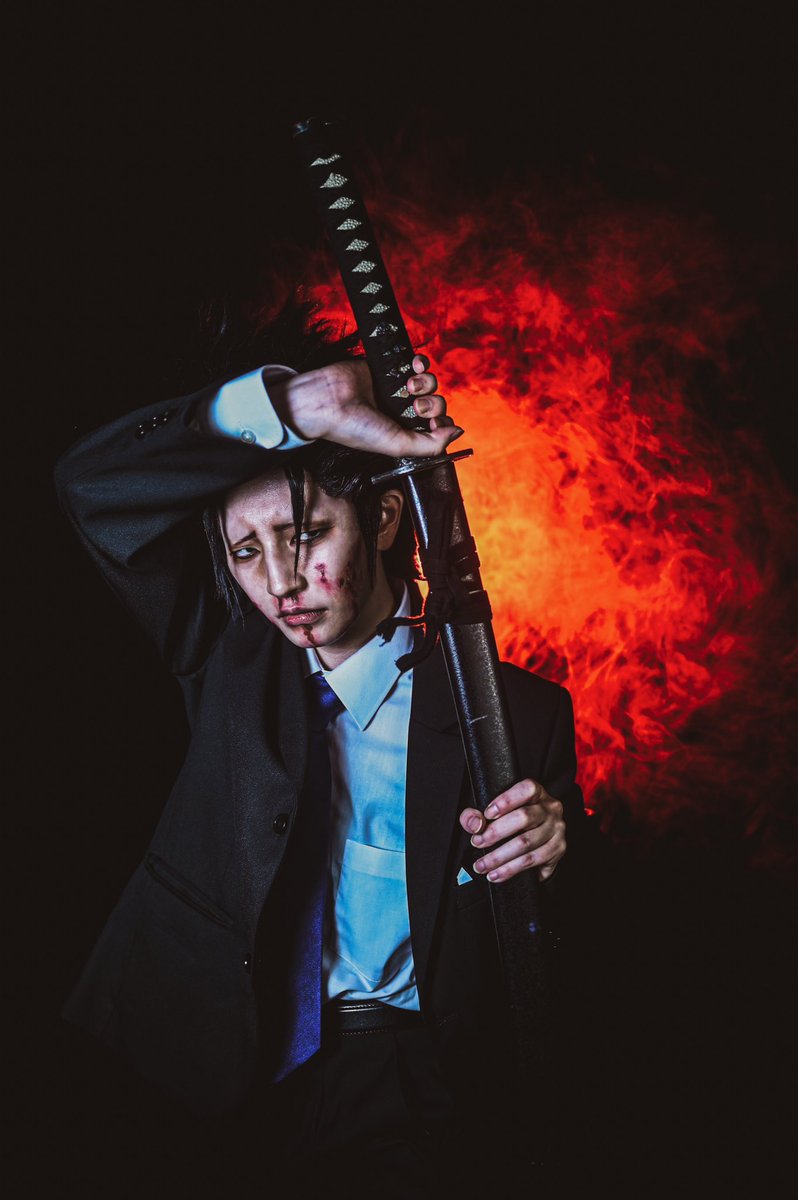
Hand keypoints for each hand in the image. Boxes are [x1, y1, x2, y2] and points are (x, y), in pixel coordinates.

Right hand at [270, 355, 462, 456]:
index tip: (432, 424)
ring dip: (426, 383)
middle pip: (436, 404)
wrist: (328, 401)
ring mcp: (398, 389)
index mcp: (405, 432)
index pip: (437, 427)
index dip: (442, 424)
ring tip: (408, 386)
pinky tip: (414, 366)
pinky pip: (418, 363)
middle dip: (432, 404)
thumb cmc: (356, 429)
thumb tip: (459, 432)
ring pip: (430, 383)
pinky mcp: (391, 368)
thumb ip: (430, 444)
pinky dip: (422, 363)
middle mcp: (402, 412)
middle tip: (415, 407)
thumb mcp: (397, 446)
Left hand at [459, 779, 565, 882]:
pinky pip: (531, 860)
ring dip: (499, 856)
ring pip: (525, 843)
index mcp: (537, 794)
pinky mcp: (557, 850)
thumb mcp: (493, 814)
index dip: (506, 800)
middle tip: (478, 842)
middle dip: (496, 832)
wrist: (536, 845)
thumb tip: (474, 825)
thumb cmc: (514, 824)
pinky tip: (497, 873)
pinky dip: (510, 869)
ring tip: (482, 865)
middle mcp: (551, 809)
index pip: (527, 789)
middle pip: (524, 817)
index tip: (487, 814)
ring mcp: (556, 830)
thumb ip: (476, 815)